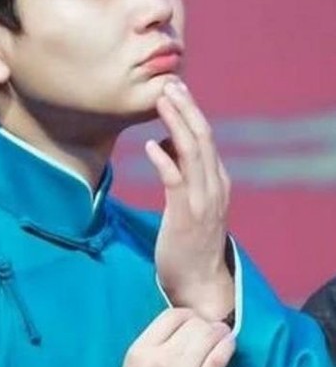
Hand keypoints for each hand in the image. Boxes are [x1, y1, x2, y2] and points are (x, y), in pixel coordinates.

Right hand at [120, 308, 235, 366]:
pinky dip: (227, 347)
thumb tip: (181, 329)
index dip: (187, 316)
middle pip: (192, 325)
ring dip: (218, 333)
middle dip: (205, 325)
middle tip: (212, 329)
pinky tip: (229, 344)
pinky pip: (217, 359)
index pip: (171, 316)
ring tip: (223, 334)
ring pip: (207, 338)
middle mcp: (160, 359)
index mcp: (140, 351)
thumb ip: (151, 348)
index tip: (194, 321)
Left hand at [147, 81, 233, 320]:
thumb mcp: (190, 199)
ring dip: (176, 124)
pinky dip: (165, 160)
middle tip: (169, 83)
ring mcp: (202, 201)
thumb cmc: (190, 239)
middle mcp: (214, 186)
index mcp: (216, 181)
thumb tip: (165, 142)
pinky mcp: (185, 216)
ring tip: (162, 101)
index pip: (205, 137)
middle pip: (202, 138)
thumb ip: (182, 170)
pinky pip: (175, 182)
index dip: (190, 111)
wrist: (199, 282)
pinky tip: (150, 145)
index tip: (174, 88)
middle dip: (185, 108)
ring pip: (192, 153)